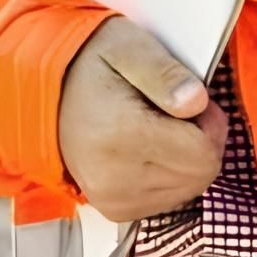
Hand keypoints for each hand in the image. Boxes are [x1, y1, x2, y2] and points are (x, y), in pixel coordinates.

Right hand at [56, 16, 228, 222]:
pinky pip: (168, 200)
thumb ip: (165, 72)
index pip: (202, 154)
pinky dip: (169, 175)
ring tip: (157, 126)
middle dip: (200, 141)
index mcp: (120, 135)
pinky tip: (148, 149)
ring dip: (185, 159)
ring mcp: (113, 200)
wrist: (46, 92)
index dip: (211, 122)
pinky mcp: (115, 210)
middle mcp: (115, 178)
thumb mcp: (128, 46)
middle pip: (199, 176)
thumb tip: (197, 101)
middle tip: (175, 109)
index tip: (193, 98)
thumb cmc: (89, 62)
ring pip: (188, 190)